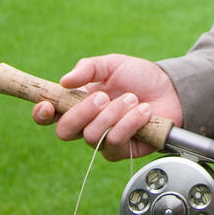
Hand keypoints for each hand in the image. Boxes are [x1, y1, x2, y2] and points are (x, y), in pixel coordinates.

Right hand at [31, 54, 183, 161]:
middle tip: (103, 96)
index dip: (42, 113)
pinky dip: (130, 123)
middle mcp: (87, 123)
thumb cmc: (140, 76)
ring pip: (91, 136)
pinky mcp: (122, 150)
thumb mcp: (113, 64)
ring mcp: (103, 139)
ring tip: (132, 98)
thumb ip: (88, 68)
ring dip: (113, 114)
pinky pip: (115, 142)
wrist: (171, 89)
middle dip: (82, 113)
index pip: (50, 115)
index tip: (46, 106)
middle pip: (65, 131)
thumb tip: (64, 80)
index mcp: (78, 102)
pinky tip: (144, 111)